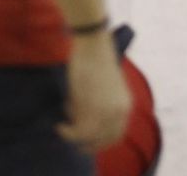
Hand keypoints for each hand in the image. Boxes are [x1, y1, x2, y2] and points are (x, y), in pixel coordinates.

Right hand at [59, 30, 130, 151]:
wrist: (92, 42)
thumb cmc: (96, 57)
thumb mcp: (103, 86)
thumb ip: (100, 105)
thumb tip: (82, 118)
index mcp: (125, 106)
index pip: (117, 134)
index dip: (102, 140)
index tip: (90, 141)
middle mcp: (119, 113)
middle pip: (105, 140)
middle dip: (90, 144)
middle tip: (76, 143)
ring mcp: (107, 113)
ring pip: (91, 137)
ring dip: (75, 137)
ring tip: (64, 129)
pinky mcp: (92, 110)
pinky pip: (79, 131)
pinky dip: (69, 132)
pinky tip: (61, 127)